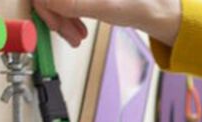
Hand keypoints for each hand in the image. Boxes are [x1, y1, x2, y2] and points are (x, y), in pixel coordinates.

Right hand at [34, 0, 182, 46]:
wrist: (157, 10)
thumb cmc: (139, 3)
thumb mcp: (104, 6)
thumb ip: (72, 3)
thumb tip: (43, 1)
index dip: (45, 6)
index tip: (55, 24)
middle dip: (55, 16)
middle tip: (68, 36)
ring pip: (55, 0)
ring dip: (61, 20)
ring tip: (76, 38)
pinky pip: (64, 3)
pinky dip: (67, 18)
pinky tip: (77, 31)